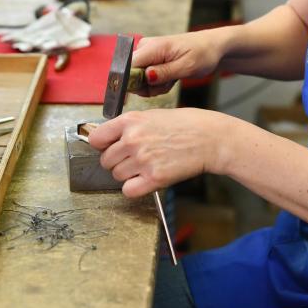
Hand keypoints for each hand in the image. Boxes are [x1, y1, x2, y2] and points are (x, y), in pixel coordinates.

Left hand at [87, 108, 230, 197]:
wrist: (210, 138)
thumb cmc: (186, 124)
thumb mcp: (152, 116)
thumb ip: (129, 127)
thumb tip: (109, 139)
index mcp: (130, 120)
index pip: (96, 138)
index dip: (103, 145)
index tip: (109, 147)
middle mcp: (133, 139)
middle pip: (106, 161)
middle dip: (118, 161)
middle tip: (135, 158)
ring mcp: (143, 159)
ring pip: (117, 176)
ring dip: (128, 174)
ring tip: (146, 165)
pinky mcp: (155, 178)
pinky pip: (128, 190)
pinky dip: (135, 188)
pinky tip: (147, 179)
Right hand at [131, 32, 224, 96]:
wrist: (211, 46)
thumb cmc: (202, 53)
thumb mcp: (187, 66)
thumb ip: (165, 72)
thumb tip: (146, 76)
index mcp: (152, 47)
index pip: (126, 67)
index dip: (129, 83)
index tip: (144, 93)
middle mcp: (145, 48)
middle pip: (131, 75)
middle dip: (148, 87)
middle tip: (168, 84)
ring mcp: (146, 53)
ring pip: (139, 79)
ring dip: (155, 86)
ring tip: (172, 79)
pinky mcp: (150, 59)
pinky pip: (146, 78)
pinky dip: (158, 83)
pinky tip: (170, 78)